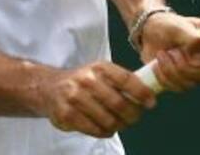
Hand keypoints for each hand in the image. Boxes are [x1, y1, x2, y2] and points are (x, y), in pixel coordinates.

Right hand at [39, 62, 156, 137]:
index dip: (142, 92)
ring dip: (118, 126)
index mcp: (98, 67)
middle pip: (120, 104)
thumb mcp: (99, 73)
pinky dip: (104, 132)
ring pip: (109, 121)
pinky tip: (102, 126)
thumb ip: (121, 82)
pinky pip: (95, 130)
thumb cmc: (81, 82)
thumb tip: (150, 93)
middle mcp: (86, 80)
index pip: (126, 79)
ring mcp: (75, 97)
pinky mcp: (67, 114)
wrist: (48, 87)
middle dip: (132, 115)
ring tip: (116, 122)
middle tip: (134, 117)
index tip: (151, 103)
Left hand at [139, 13, 199, 91]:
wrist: (148, 33)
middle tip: (173, 51)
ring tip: (163, 54)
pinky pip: (178, 87)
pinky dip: (165, 75)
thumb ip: (191, 38)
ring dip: (172, 68)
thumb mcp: (177, 26)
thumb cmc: (166, 25)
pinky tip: (159, 63)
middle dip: (186, 65)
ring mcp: (198, 70)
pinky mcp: (184, 80)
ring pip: (192, 82)